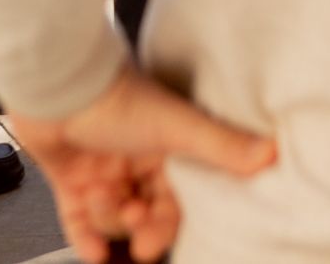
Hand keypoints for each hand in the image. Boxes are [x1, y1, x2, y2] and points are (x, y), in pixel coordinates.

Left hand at [8, 62, 275, 262]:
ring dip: (107, 219)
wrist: (58, 82)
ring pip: (113, 220)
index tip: (155, 239)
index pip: (175, 199)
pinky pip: (79, 224)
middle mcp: (135, 161)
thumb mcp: (176, 125)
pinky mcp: (70, 179)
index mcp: (165, 147)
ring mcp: (102, 171)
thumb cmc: (115, 94)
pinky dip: (86, 239)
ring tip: (100, 197)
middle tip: (132, 222)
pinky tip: (92, 250)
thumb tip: (271, 153)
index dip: (166, 222)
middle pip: (145, 214)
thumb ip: (221, 145)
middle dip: (138, 225)